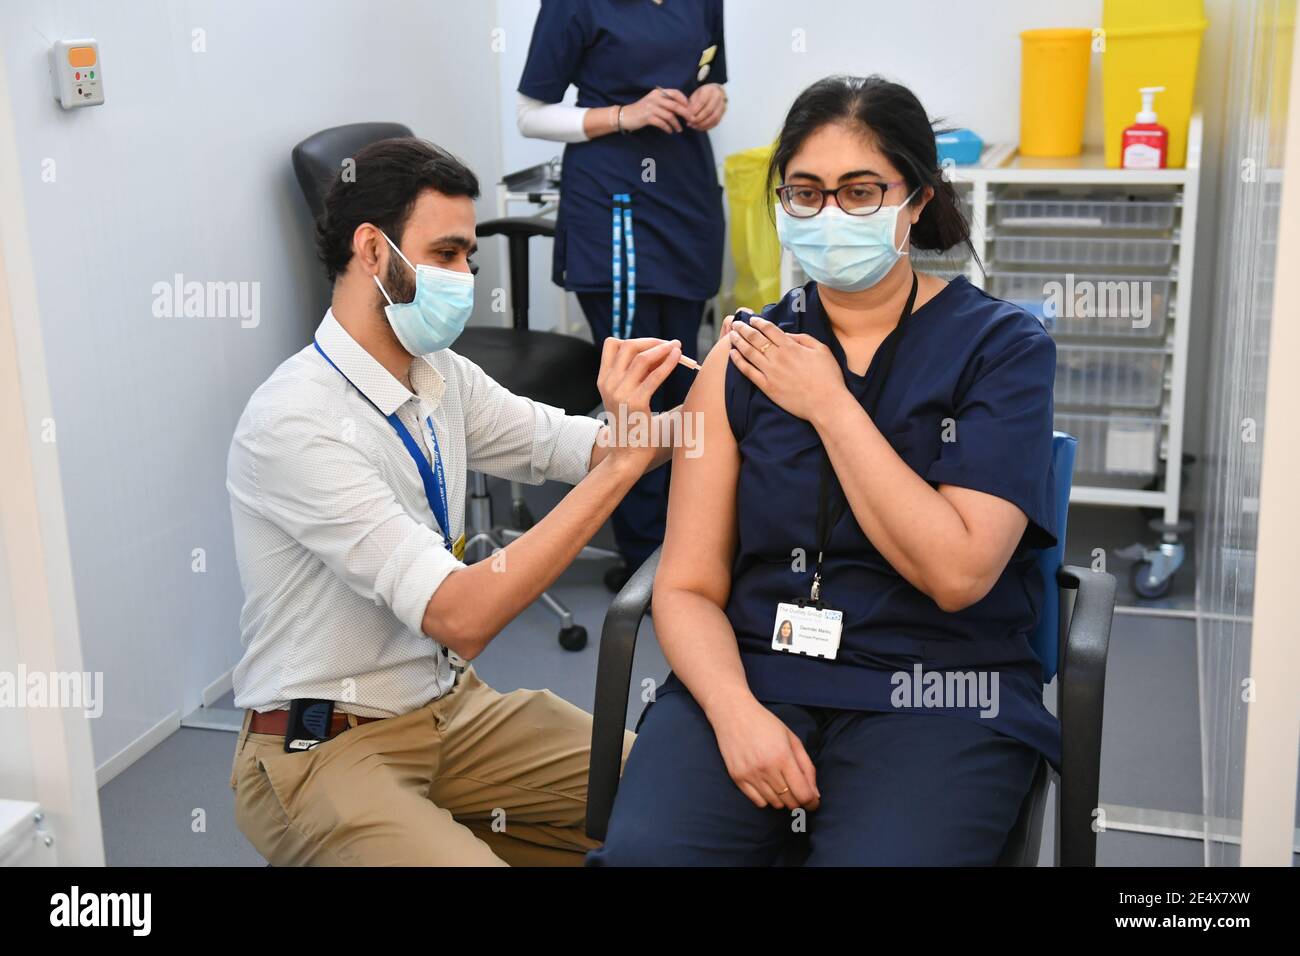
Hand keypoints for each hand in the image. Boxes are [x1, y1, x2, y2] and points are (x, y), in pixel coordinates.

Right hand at [596, 336, 680, 469]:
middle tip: (670, 344)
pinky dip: (668, 363)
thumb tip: (660, 354)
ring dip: (662, 349)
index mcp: (604, 380)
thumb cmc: (633, 426)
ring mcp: (620, 393)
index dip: (636, 340)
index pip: (612, 345)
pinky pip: (654, 376)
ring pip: (641, 358)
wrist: (628, 455)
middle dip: (651, 341)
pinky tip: (679, 357)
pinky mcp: (635, 403)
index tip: (654, 345)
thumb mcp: (627, 396)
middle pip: (628, 346)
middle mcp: (608, 384)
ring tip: (677, 347)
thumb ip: (637, 375)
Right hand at [620, 87, 691, 133]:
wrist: (625, 115)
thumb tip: (682, 107)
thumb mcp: (653, 101)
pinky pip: (662, 123)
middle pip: (675, 105)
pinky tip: (670, 131)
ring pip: (669, 116)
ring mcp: (651, 107)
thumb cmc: (642, 110)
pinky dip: (668, 128)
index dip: (685, 100)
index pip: (675, 93)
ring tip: (679, 129)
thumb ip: (665, 102)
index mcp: (658, 92)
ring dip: (676, 124)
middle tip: (691, 120)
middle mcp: (655, 98)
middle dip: (685, 114)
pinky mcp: (647, 117)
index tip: (690, 109)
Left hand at [686, 83, 726, 130]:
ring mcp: (722, 105)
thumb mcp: (695, 96)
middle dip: (698, 119)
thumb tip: (687, 116)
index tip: (688, 116)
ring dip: (702, 124)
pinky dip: (707, 126)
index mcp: (709, 90)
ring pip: (713, 118)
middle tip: (690, 123)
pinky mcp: (723, 113)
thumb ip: (691, 105)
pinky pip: (716, 122)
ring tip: (694, 126)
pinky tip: (699, 127)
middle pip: (708, 110)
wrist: (714, 92)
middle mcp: (718, 97)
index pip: (702, 101)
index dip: (694, 110)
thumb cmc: (702, 94)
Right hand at [711, 697, 819, 810]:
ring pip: (775, 804)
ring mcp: (750, 775)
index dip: (812, 802)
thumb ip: (807, 767)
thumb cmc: (766, 724)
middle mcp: (766, 769)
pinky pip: (758, 802)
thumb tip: (815, 795)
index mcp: (783, 757)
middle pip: (790, 802)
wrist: (733, 713)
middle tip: (797, 790)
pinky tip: (767, 786)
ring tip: (782, 784)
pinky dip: (767, 799)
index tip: (813, 802)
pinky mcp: (737, 778)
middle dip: (799, 801)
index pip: (803, 794)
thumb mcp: (792, 740)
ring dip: (783, 799)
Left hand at [727, 314, 845, 421]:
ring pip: (749, 352)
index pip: (770, 329)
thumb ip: (803, 338)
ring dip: (738, 341)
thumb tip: (786, 334)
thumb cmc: (828, 377)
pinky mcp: (767, 387)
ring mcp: (771, 372)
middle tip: (736, 323)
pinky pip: (748, 372)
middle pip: (756, 338)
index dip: (759, 322)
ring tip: (731, 335)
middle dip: (744, 329)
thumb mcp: (821, 350)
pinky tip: (732, 354)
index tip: (752, 319)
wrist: (826, 403)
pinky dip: (739, 361)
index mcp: (791, 346)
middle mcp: (778, 357)